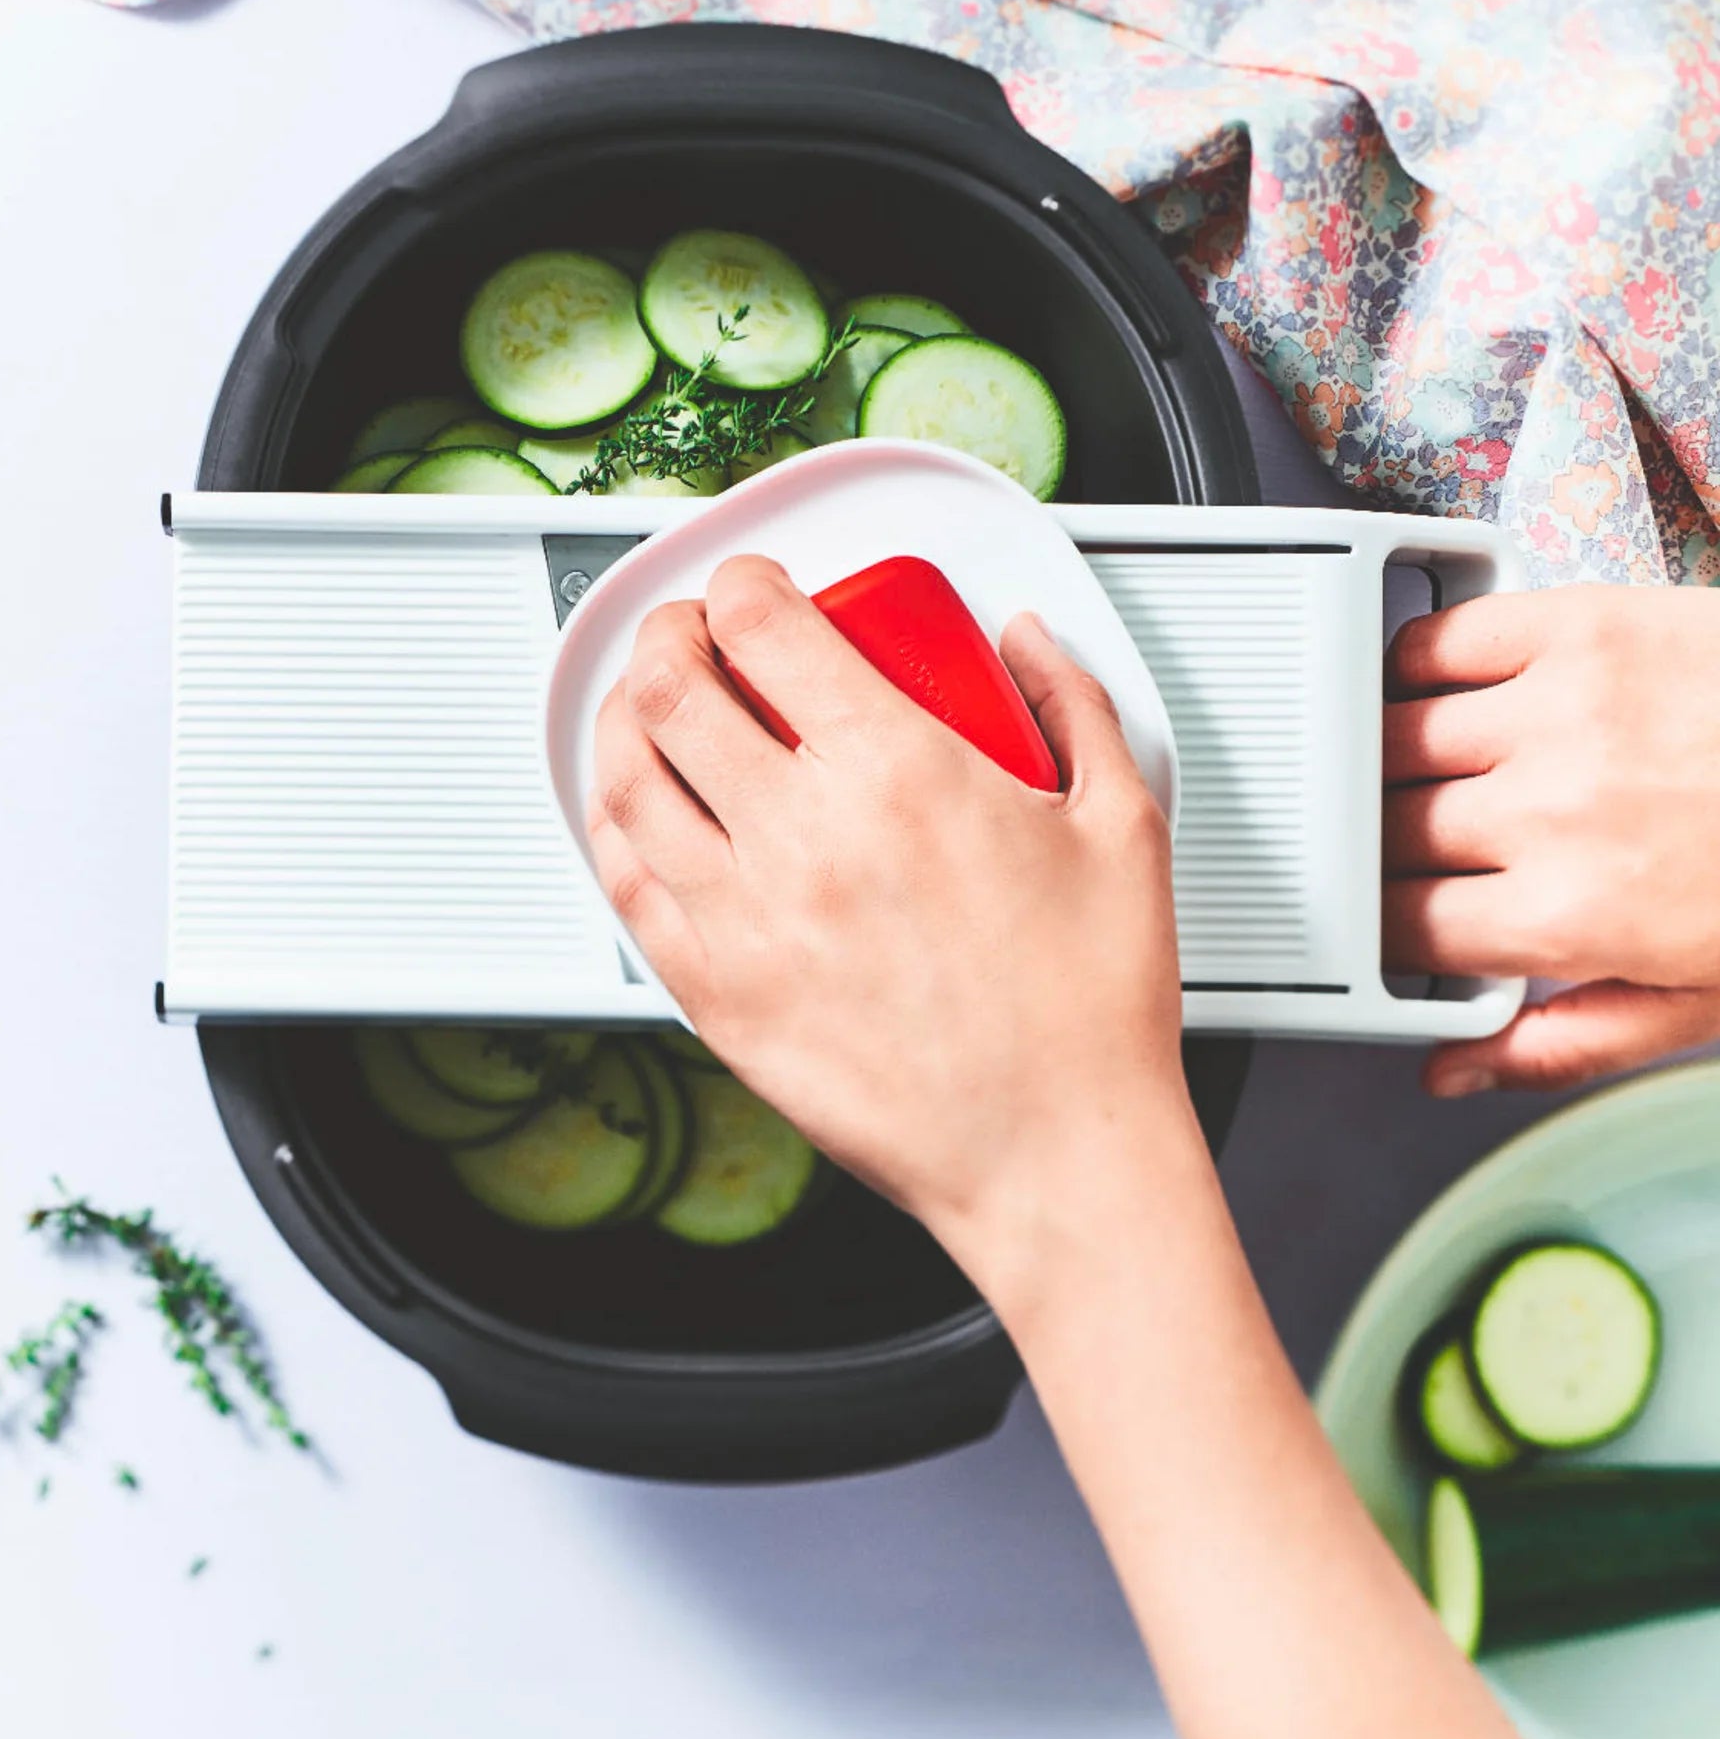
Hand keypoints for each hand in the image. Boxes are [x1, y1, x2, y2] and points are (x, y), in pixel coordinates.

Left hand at [585, 553, 1193, 1298]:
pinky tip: (635, 814)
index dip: (742, 581)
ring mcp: (747, 920)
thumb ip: (1074, 705)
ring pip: (629, 781)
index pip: (764, 625)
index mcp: (897, 771)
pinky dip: (616, 828)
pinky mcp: (718, 997)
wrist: (1055, 1156)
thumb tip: (1030, 644)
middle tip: (690, 632)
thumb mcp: (1122, 824)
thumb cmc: (1087, 1013)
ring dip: (626, 720)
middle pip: (673, 688)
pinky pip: (627, 886)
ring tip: (647, 706)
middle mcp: (802, 836)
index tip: (754, 586)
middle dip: (670, 633)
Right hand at [1384, 583, 1719, 1095]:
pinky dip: (1417, 663)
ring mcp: (1561, 712)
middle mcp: (1551, 814)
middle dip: (1390, 850)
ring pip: (1397, 736)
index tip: (1405, 920)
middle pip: (1388, 832)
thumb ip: (1564, 1041)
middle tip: (1427, 850)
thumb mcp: (1699, 1002)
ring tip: (1433, 772)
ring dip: (1393, 761)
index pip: (1402, 928)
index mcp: (1573, 918)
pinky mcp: (1582, 627)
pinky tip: (1439, 690)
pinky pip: (1443, 640)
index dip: (1387, 930)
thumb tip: (1453, 1071)